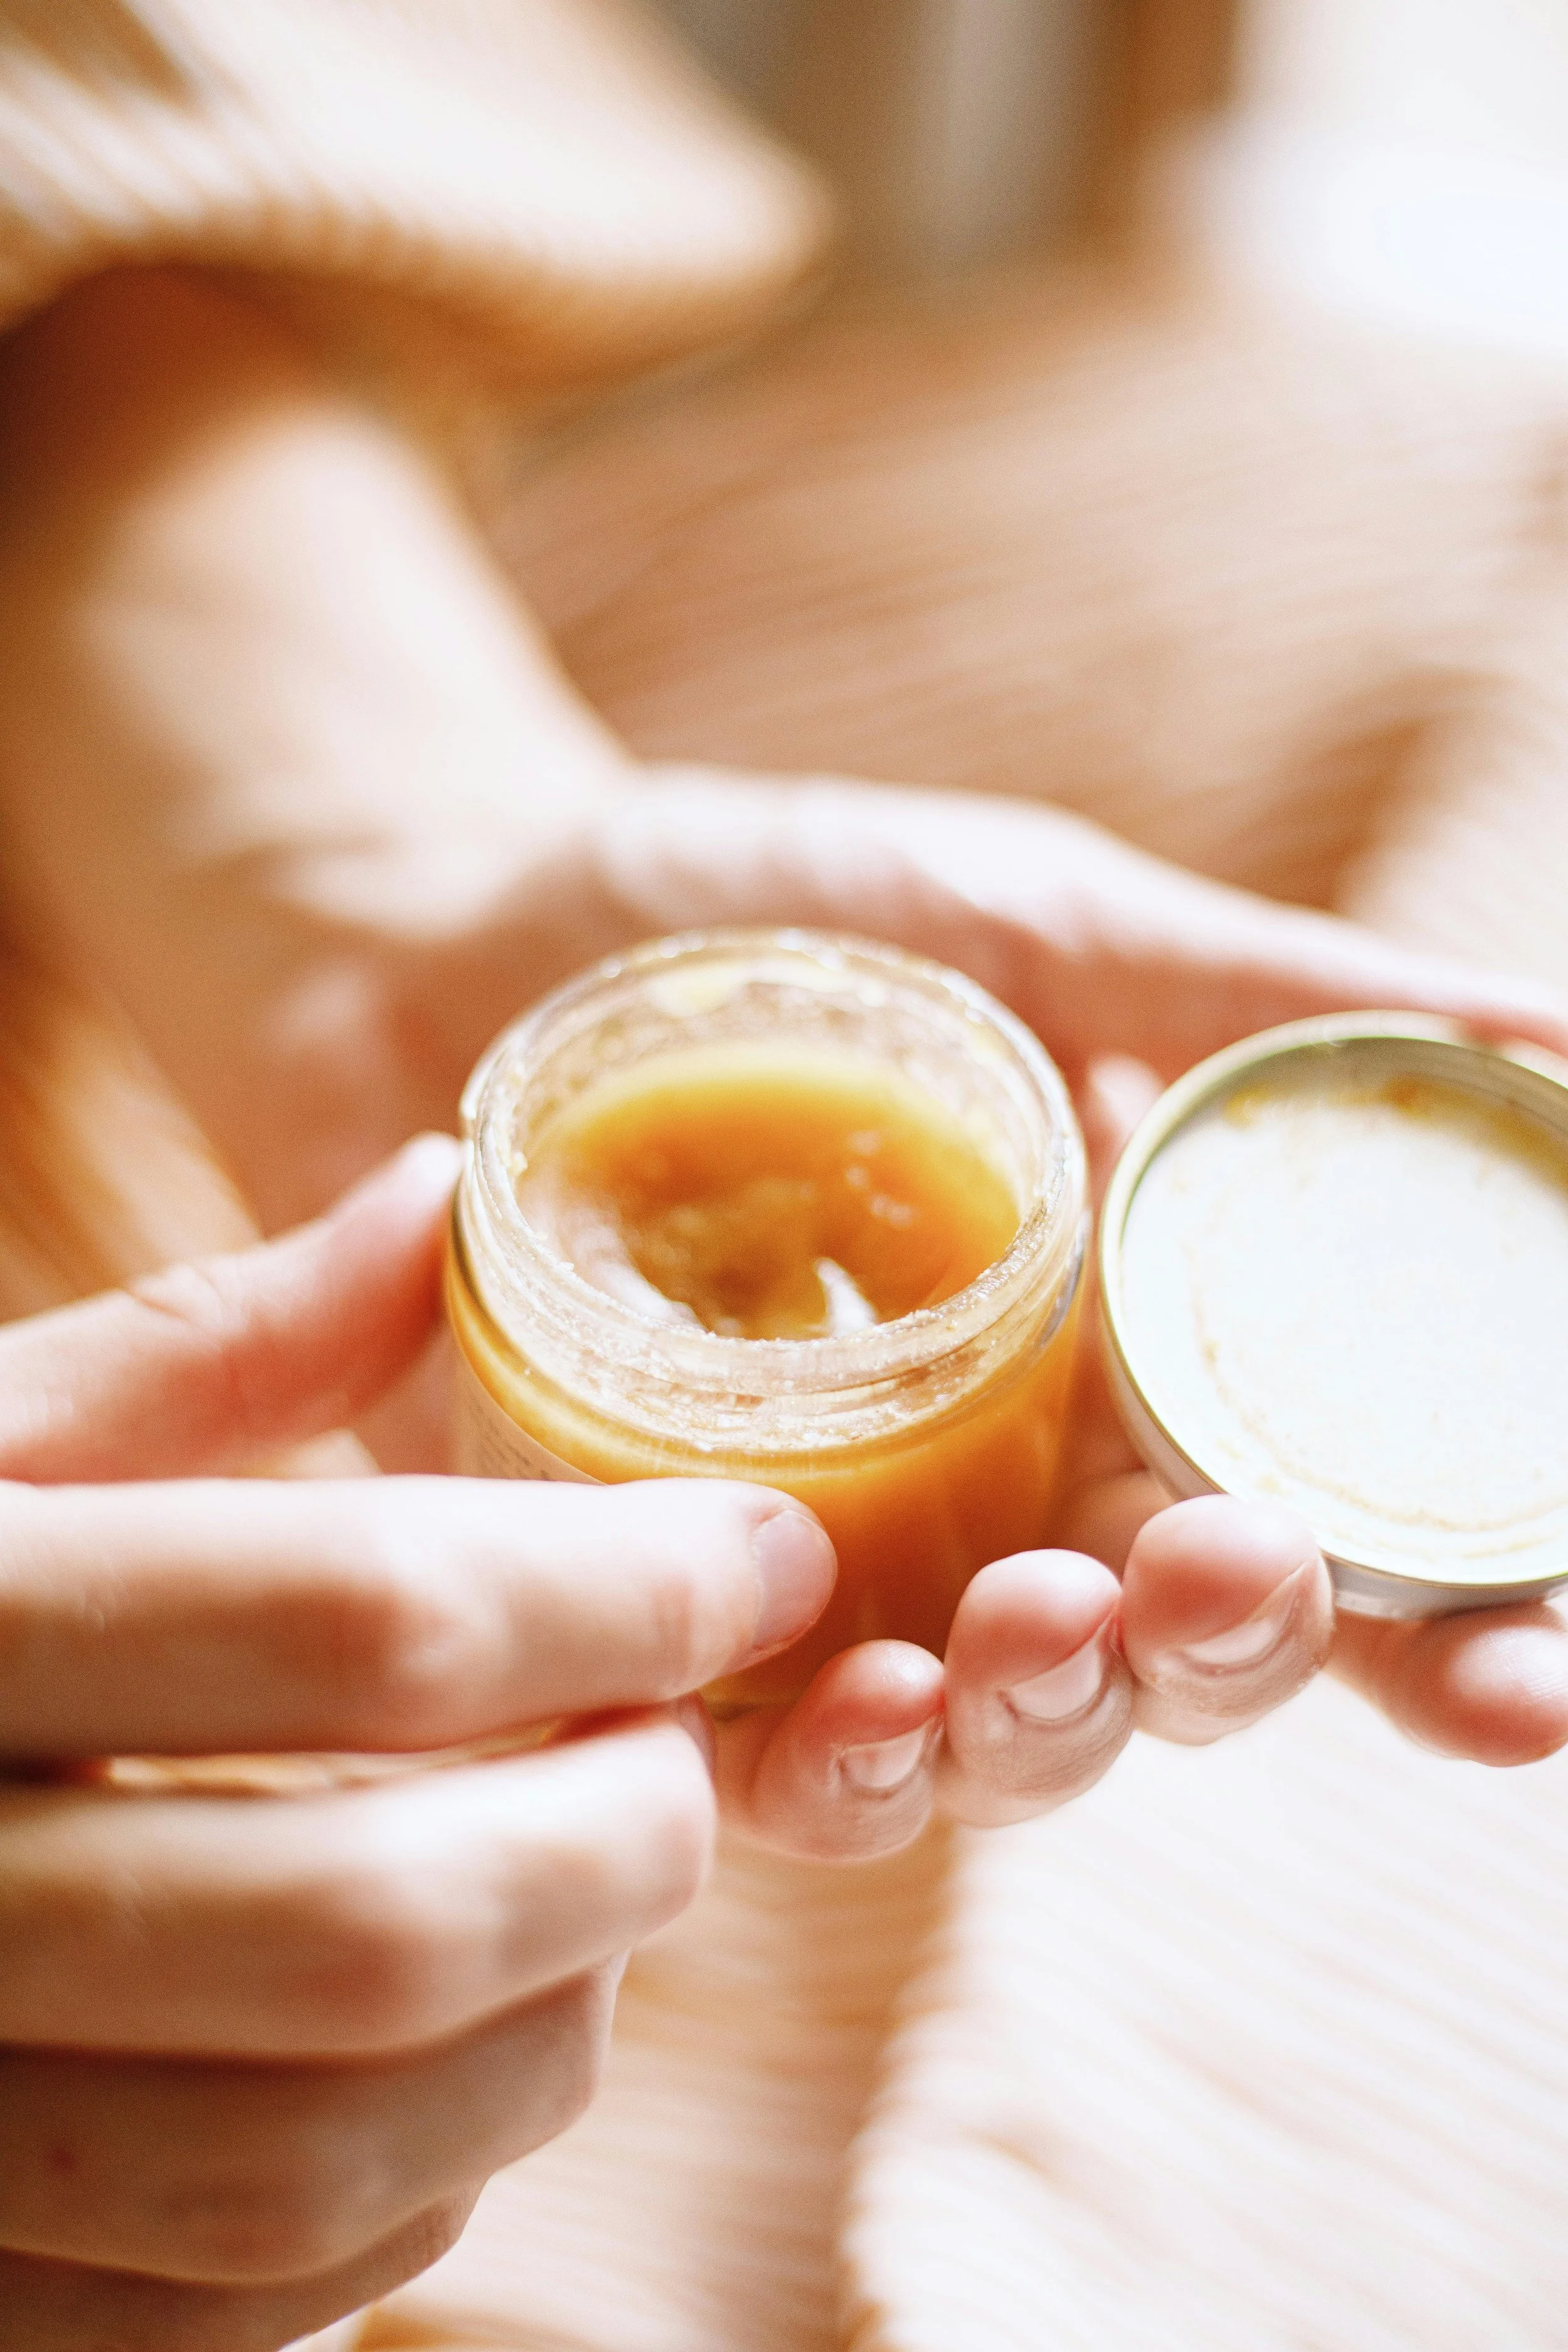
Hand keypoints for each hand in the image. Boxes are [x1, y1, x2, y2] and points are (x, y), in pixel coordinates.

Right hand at [0, 1139, 845, 2347]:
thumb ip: (204, 1344)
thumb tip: (434, 1198)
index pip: (355, 1619)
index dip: (616, 1586)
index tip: (758, 1555)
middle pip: (374, 1928)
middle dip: (619, 1836)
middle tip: (683, 1747)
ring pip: (330, 2164)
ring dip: (549, 2024)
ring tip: (587, 1891)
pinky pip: (246, 2305)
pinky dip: (415, 2181)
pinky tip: (444, 2040)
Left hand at [605, 776, 1567, 1851]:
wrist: (457, 931)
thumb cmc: (763, 918)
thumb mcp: (1036, 926)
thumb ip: (1267, 1002)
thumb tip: (1549, 1032)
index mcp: (1139, 1356)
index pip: (1341, 1525)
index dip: (1461, 1626)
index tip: (1531, 1668)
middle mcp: (1022, 1492)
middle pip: (1187, 1662)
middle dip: (1243, 1659)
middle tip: (1238, 1575)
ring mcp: (850, 1569)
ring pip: (1003, 1740)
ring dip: (1051, 1725)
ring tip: (1035, 1630)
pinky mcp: (669, 1615)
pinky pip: (767, 1763)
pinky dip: (833, 1773)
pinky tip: (860, 1721)